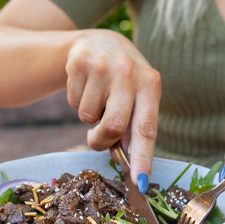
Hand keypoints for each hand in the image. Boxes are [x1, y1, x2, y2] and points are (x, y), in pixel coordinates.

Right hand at [65, 29, 160, 193]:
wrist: (99, 41)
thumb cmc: (123, 80)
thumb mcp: (138, 94)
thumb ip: (135, 125)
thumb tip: (126, 161)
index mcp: (150, 83)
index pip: (147, 128)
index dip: (144, 157)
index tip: (140, 182)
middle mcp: (129, 71)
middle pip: (113, 126)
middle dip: (102, 140)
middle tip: (97, 138)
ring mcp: (103, 65)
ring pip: (88, 116)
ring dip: (89, 117)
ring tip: (98, 97)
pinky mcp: (79, 62)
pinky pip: (73, 103)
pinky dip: (77, 102)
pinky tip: (86, 86)